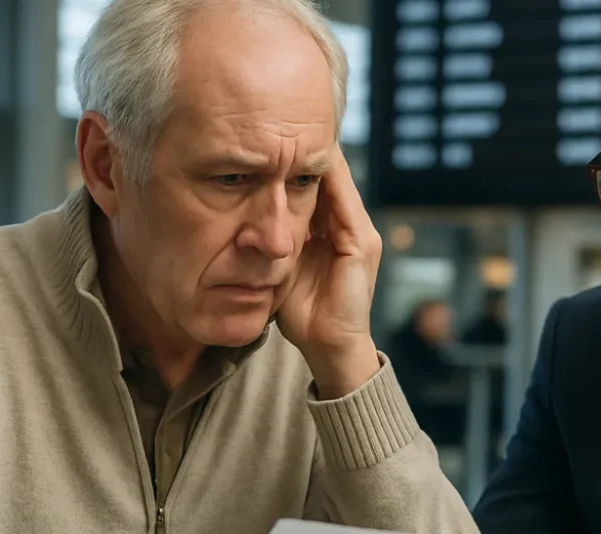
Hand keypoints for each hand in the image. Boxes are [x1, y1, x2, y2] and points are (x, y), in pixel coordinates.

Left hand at [277, 143, 381, 398]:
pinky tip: (306, 160)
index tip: (270, 135)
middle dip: (307, 149)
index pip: (319, 185)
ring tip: (292, 130)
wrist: (329, 348)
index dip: (297, 160)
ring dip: (317, 157)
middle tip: (280, 118)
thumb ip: (270, 242)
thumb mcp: (280, 268)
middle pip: (331, 176)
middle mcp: (352, 227)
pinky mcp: (361, 244)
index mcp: (334, 232)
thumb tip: (240, 221)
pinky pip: (341, 202)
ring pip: (338, 182)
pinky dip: (325, 179)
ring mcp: (360, 234)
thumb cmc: (303, 315)